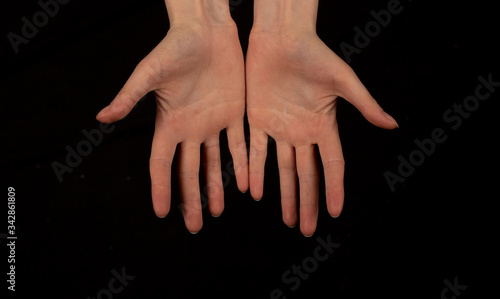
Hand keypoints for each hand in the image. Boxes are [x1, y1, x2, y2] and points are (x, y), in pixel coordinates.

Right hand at [96, 1, 247, 233]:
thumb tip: (101, 117)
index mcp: (169, 123)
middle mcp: (190, 128)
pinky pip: (240, 145)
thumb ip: (129, 97)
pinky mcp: (234, 113)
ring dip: (215, 188)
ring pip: (214, 163)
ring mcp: (213, 123)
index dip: (161, 188)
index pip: (161, 164)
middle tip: (194, 226)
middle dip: (191, 199)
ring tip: (218, 212)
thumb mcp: (149, 73)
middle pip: (189, 171)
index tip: (162, 212)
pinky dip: (243, 165)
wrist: (206, 30)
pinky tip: (246, 185)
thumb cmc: (174, 48)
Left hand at [246, 3, 397, 235]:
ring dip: (284, 195)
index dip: (333, 188)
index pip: (332, 165)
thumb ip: (363, 104)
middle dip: (308, 202)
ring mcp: (279, 128)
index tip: (335, 212)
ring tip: (287, 220)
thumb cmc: (314, 53)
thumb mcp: (342, 80)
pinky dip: (254, 172)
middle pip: (307, 175)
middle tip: (307, 229)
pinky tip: (253, 192)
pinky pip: (254, 152)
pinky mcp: (257, 121)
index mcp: (324, 125)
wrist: (280, 37)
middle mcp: (302, 132)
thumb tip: (392, 125)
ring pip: (282, 170)